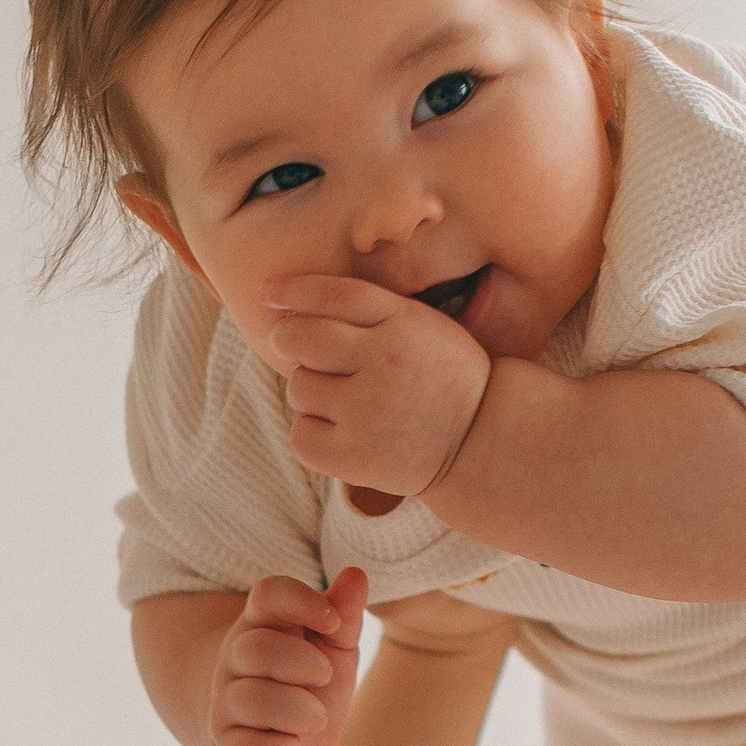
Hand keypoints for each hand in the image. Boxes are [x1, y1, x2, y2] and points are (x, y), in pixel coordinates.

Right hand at [207, 569, 367, 745]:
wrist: (286, 738)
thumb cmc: (311, 683)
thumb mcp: (333, 646)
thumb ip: (343, 615)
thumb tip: (356, 574)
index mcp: (262, 624)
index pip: (267, 594)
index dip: (302, 601)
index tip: (333, 622)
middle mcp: (236, 660)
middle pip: (256, 649)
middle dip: (302, 663)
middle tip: (325, 676)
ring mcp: (227, 704)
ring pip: (251, 700)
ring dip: (298, 710)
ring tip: (316, 716)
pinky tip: (294, 745)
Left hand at [260, 276, 490, 502]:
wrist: (480, 441)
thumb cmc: (443, 377)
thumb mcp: (425, 326)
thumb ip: (373, 310)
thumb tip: (292, 306)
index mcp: (405, 323)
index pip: (334, 295)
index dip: (292, 290)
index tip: (265, 293)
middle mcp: (385, 362)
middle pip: (301, 338)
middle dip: (288, 341)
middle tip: (295, 349)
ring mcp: (368, 411)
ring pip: (299, 387)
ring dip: (311, 392)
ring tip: (348, 403)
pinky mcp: (355, 456)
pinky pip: (301, 434)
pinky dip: (314, 434)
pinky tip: (343, 434)